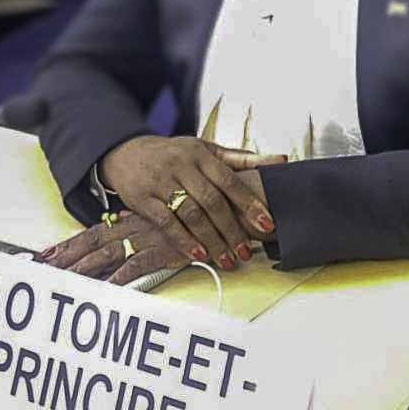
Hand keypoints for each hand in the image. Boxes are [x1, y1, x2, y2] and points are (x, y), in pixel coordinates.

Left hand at [35, 211, 190, 285]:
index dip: (67, 245)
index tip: (44, 256)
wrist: (219, 208)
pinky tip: (105, 289)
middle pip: (91, 243)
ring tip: (63, 281)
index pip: (90, 233)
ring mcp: (146, 239)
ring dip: (84, 269)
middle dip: (65, 257)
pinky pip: (136, 266)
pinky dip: (120, 279)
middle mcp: (133, 228)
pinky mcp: (162, 251)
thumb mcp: (157, 217)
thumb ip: (135, 222)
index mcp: (129, 221)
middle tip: (41, 269)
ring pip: (107, 255)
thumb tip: (114, 224)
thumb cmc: (190, 216)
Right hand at [99, 135, 283, 269]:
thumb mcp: (206, 149)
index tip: (267, 223)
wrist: (127, 153)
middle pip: (212, 201)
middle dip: (232, 230)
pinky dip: (184, 241)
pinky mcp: (144, 200)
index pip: (230, 180)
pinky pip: (167, 223)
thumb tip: (281, 160)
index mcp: (201, 154)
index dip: (250, 203)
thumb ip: (242, 158)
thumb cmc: (175, 154)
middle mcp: (182, 166)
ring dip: (212, 240)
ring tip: (228, 260)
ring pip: (191, 214)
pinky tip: (200, 255)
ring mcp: (161, 183)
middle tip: (247, 251)